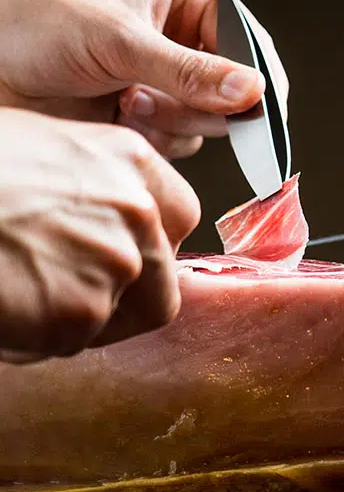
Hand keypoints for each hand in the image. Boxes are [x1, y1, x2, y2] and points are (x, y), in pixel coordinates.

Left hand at [0, 0, 288, 159]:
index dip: (252, 78)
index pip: (246, 41)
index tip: (251, 107)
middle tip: (164, 96)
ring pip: (210, 122)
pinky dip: (154, 137)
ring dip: (171, 120)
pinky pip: (182, 143)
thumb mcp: (121, 41)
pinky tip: (119, 116)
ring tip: (127, 100)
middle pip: (234, 89)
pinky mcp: (149, 119)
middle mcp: (182, 40)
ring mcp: (168, 83)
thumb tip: (251, 92)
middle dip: (198, 102)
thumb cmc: (35, 28)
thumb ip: (191, 72)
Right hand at [0, 108, 200, 362]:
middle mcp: (135, 210)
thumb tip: (104, 226)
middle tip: (60, 294)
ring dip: (72, 321)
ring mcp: (114, 263)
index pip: (178, 217)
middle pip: (161, 282)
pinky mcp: (80, 312)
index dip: (151, 245)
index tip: (124, 257)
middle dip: (119, 299)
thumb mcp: (36, 146)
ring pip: (115, 319)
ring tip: (14, 293)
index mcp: (127, 160)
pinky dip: (32, 340)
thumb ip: (90, 186)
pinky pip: (67, 344)